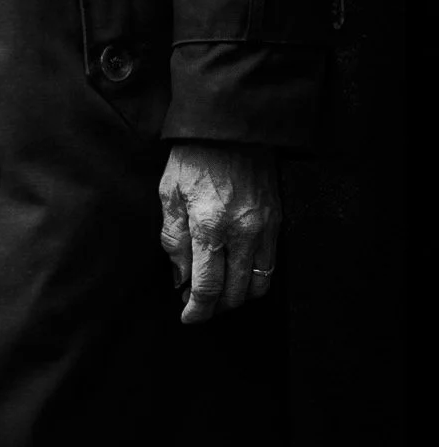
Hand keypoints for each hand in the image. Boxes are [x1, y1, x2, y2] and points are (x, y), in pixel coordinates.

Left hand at [159, 141, 280, 324]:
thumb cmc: (193, 158)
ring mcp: (264, 229)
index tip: (188, 317)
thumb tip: (180, 276)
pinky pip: (270, 265)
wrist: (232, 129)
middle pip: (235, 293)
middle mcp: (242, 233)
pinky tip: (237, 275)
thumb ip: (172, 239)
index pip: (207, 286)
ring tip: (217, 294)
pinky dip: (254, 279)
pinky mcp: (277, 222)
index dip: (197, 309)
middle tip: (198, 306)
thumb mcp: (168, 194)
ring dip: (237, 297)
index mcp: (209, 226)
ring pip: (257, 284)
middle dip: (216, 307)